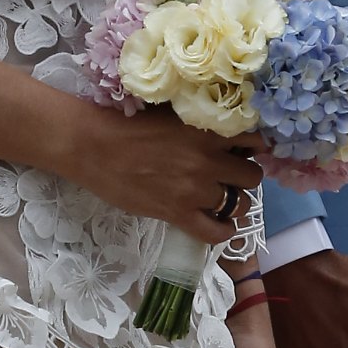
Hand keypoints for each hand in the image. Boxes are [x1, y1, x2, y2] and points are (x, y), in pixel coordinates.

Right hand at [65, 103, 260, 244]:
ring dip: (235, 202)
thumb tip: (223, 137)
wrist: (92, 146)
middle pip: (252, 176)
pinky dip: (224, 231)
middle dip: (244, 176)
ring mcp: (195, 190)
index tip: (243, 151)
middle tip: (229, 176)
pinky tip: (220, 224)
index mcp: (207, 131)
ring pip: (240, 204)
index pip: (255, 141)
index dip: (253, 148)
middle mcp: (208, 161)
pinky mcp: (178, 214)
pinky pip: (217, 233)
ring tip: (221, 199)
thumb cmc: (127, 124)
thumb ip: (200, 126)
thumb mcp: (173, 114)